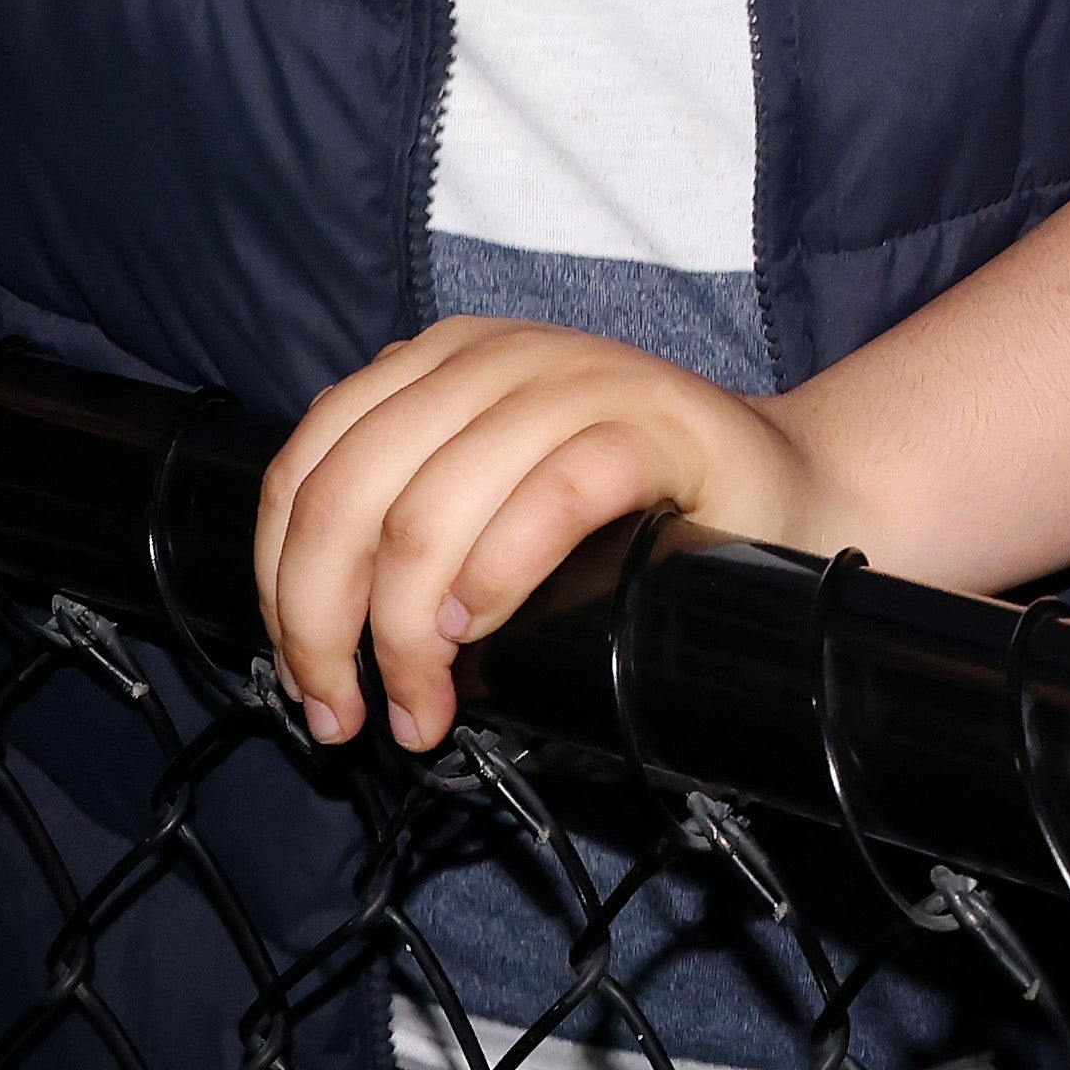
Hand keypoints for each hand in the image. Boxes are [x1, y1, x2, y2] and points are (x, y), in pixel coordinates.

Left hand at [253, 317, 812, 752]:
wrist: (788, 486)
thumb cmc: (631, 511)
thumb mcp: (495, 489)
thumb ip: (410, 508)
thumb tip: (313, 622)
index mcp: (441, 362)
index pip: (305, 467)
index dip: (281, 587)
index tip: (309, 681)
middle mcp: (497, 356)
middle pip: (348, 497)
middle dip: (326, 626)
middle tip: (354, 713)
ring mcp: (579, 381)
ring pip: (429, 508)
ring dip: (407, 635)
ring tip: (426, 706)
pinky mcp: (657, 423)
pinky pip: (548, 497)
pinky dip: (497, 576)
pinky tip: (483, 631)